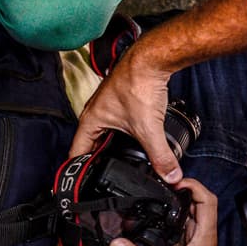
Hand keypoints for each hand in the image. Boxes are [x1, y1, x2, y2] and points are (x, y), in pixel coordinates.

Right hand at [70, 45, 180, 182]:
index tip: (82, 186)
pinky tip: (133, 142)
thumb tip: (169, 175)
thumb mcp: (148, 128)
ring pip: (103, 134)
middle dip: (97, 161)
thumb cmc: (138, 84)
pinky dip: (121, 136)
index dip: (79, 171)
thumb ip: (160, 155)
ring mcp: (106, 107)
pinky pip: (115, 125)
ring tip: (120, 163)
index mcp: (90, 121)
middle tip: (106, 179)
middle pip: (90, 145)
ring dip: (110, 148)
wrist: (151, 60)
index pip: (77, 153)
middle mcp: (93, 114)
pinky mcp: (119, 102)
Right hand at [109, 178, 217, 245]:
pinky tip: (155, 217)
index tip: (175, 181)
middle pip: (198, 202)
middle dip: (181, 190)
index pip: (208, 200)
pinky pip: (180, 225)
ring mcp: (195, 240)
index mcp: (204, 236)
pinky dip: (169, 217)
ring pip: (189, 213)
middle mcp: (202, 235)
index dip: (194, 186)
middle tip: (161, 184)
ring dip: (175, 202)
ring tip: (157, 194)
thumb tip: (117, 242)